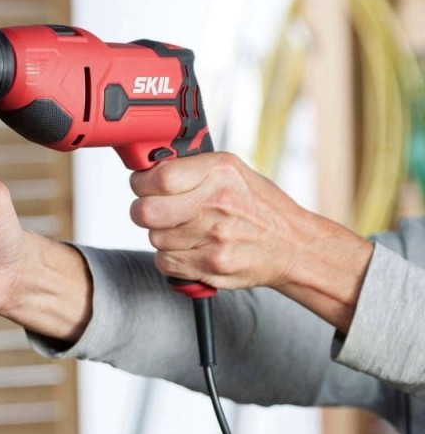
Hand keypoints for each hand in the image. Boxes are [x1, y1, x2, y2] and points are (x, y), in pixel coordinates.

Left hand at [129, 151, 372, 331]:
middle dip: (143, 211)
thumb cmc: (259, 206)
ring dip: (162, 235)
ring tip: (185, 230)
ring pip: (154, 238)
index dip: (141, 182)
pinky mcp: (211, 265)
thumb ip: (191, 168)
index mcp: (219, 172)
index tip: (143, 185)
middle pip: (146, 212)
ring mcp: (214, 237)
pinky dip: (170, 258)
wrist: (294, 246)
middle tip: (154, 210)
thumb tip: (147, 168)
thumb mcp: (232, 171)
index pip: (158, 177)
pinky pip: (164, 262)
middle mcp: (216, 203)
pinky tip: (189, 248)